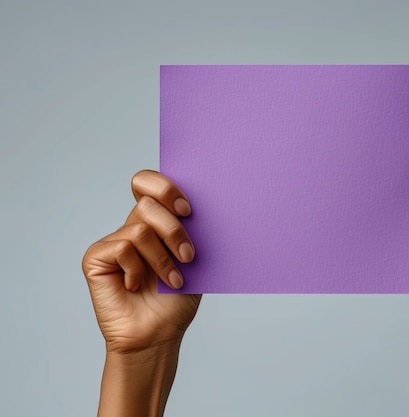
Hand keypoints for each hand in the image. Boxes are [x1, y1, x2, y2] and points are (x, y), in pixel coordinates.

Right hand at [82, 170, 200, 353]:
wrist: (159, 335)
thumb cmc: (177, 300)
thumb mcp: (191, 260)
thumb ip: (188, 231)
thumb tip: (194, 205)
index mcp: (155, 222)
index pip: (147, 183)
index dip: (165, 187)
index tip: (187, 209)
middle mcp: (132, 227)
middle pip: (148, 202)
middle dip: (174, 229)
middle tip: (188, 255)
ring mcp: (113, 242)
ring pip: (140, 228)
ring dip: (163, 258)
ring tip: (174, 281)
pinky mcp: (96, 258)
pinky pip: (122, 248)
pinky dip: (137, 269)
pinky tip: (136, 286)